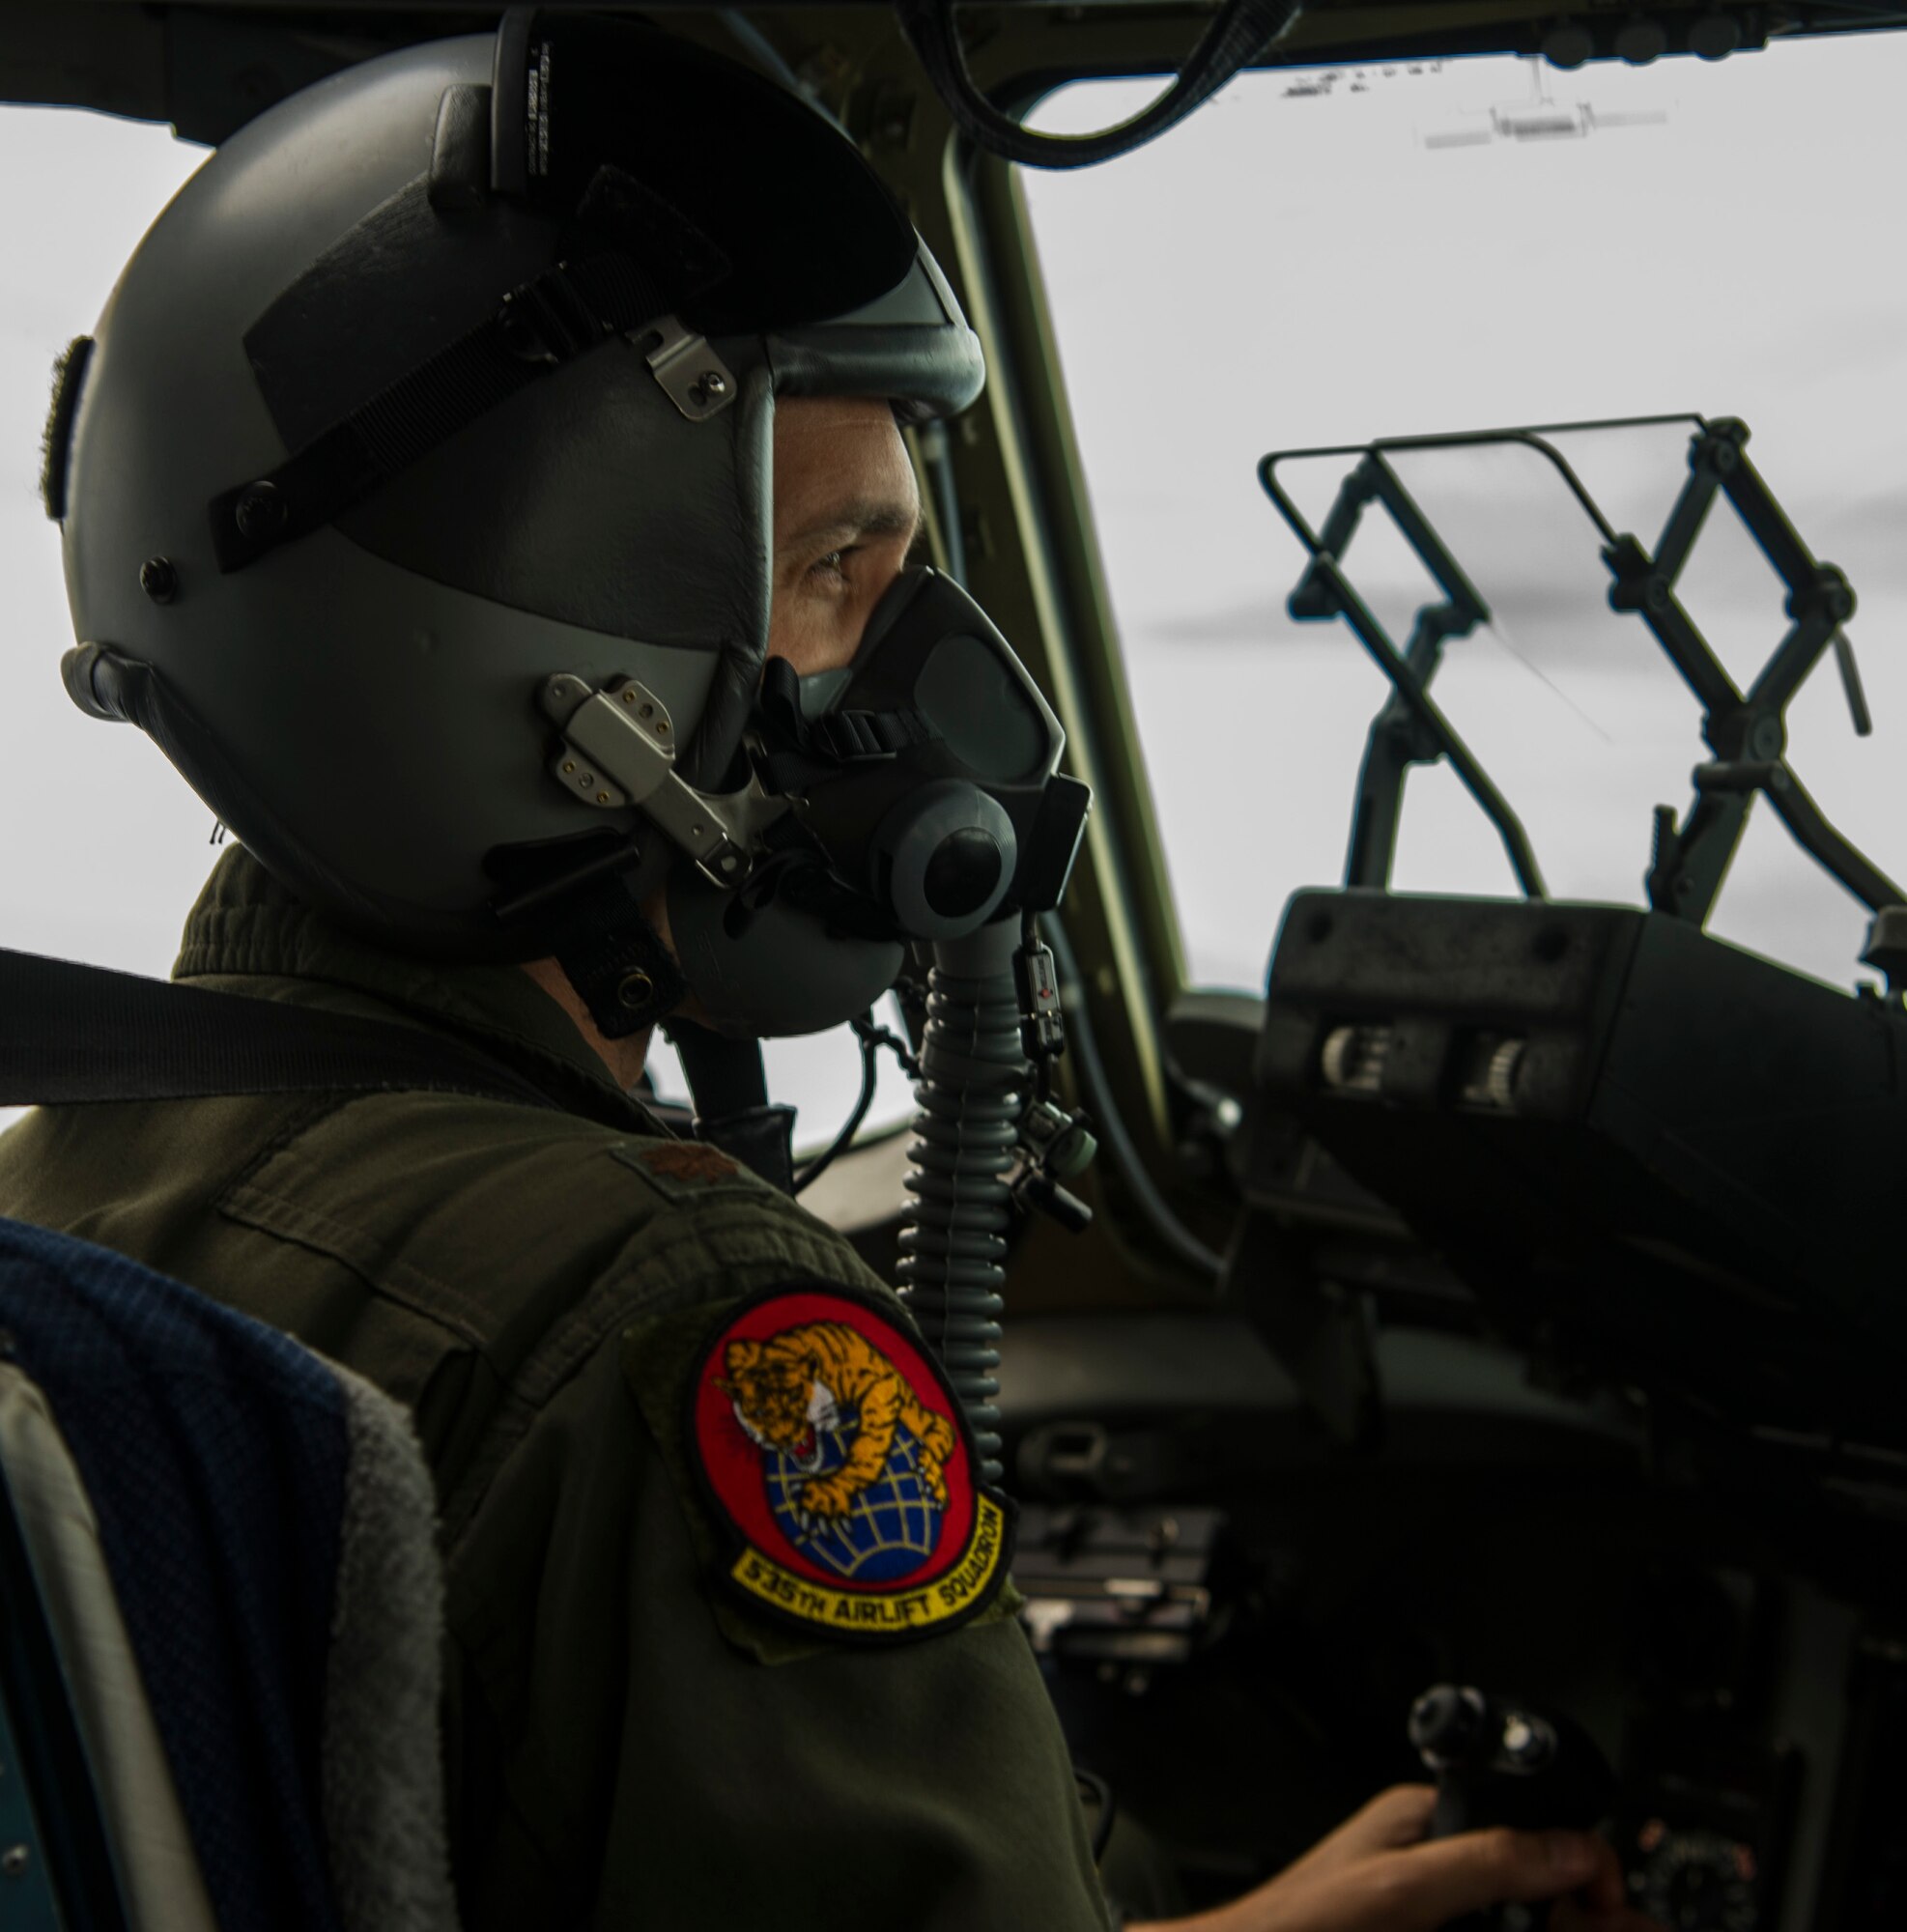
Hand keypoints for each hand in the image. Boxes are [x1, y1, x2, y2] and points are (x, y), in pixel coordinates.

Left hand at [1130, 1785, 1661, 1931]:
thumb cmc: (1300, 1923)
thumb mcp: (1403, 1889)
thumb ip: (1485, 1861)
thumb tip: (1571, 1849)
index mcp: (1424, 1820)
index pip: (1529, 1824)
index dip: (1580, 1865)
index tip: (1611, 1909)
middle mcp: (1429, 1856)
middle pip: (1529, 1878)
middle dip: (1569, 1909)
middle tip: (1598, 1930)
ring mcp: (1425, 1905)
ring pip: (1510, 1918)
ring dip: (1542, 1926)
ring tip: (1576, 1931)